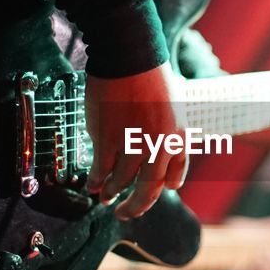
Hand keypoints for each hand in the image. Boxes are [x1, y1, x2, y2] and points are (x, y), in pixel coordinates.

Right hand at [84, 63, 186, 219]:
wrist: (131, 56)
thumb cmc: (151, 74)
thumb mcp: (174, 105)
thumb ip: (168, 129)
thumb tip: (163, 151)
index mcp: (178, 137)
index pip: (173, 176)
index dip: (163, 187)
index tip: (156, 191)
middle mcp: (159, 145)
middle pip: (149, 189)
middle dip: (136, 206)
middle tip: (126, 213)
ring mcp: (134, 144)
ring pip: (122, 181)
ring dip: (111, 192)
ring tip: (104, 198)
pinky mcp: (109, 139)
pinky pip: (102, 169)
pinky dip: (96, 180)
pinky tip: (92, 184)